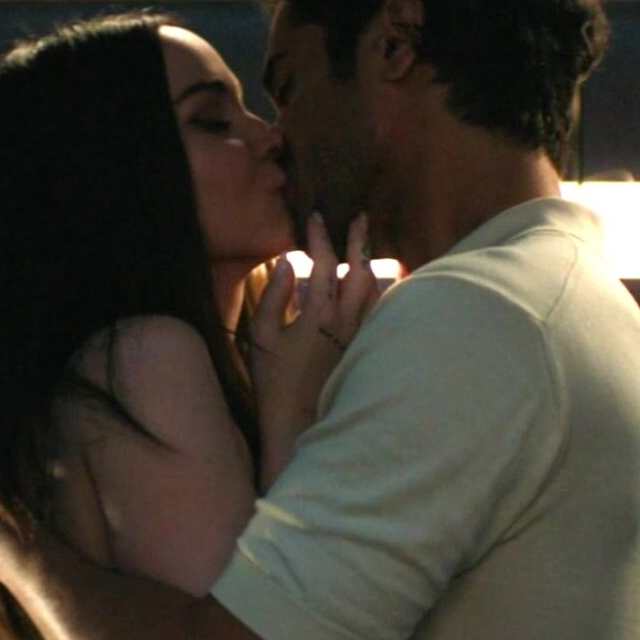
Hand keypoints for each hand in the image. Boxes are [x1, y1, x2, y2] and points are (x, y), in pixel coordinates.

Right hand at [248, 213, 376, 432]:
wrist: (298, 422)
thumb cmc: (274, 380)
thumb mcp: (262, 336)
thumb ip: (274, 296)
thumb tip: (289, 263)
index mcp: (319, 313)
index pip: (325, 263)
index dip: (320, 237)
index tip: (316, 217)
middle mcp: (347, 321)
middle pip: (361, 271)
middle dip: (359, 241)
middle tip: (360, 218)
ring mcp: (360, 337)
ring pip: (375, 291)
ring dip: (370, 265)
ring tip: (365, 248)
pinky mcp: (364, 350)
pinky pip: (377, 312)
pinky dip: (377, 292)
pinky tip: (373, 286)